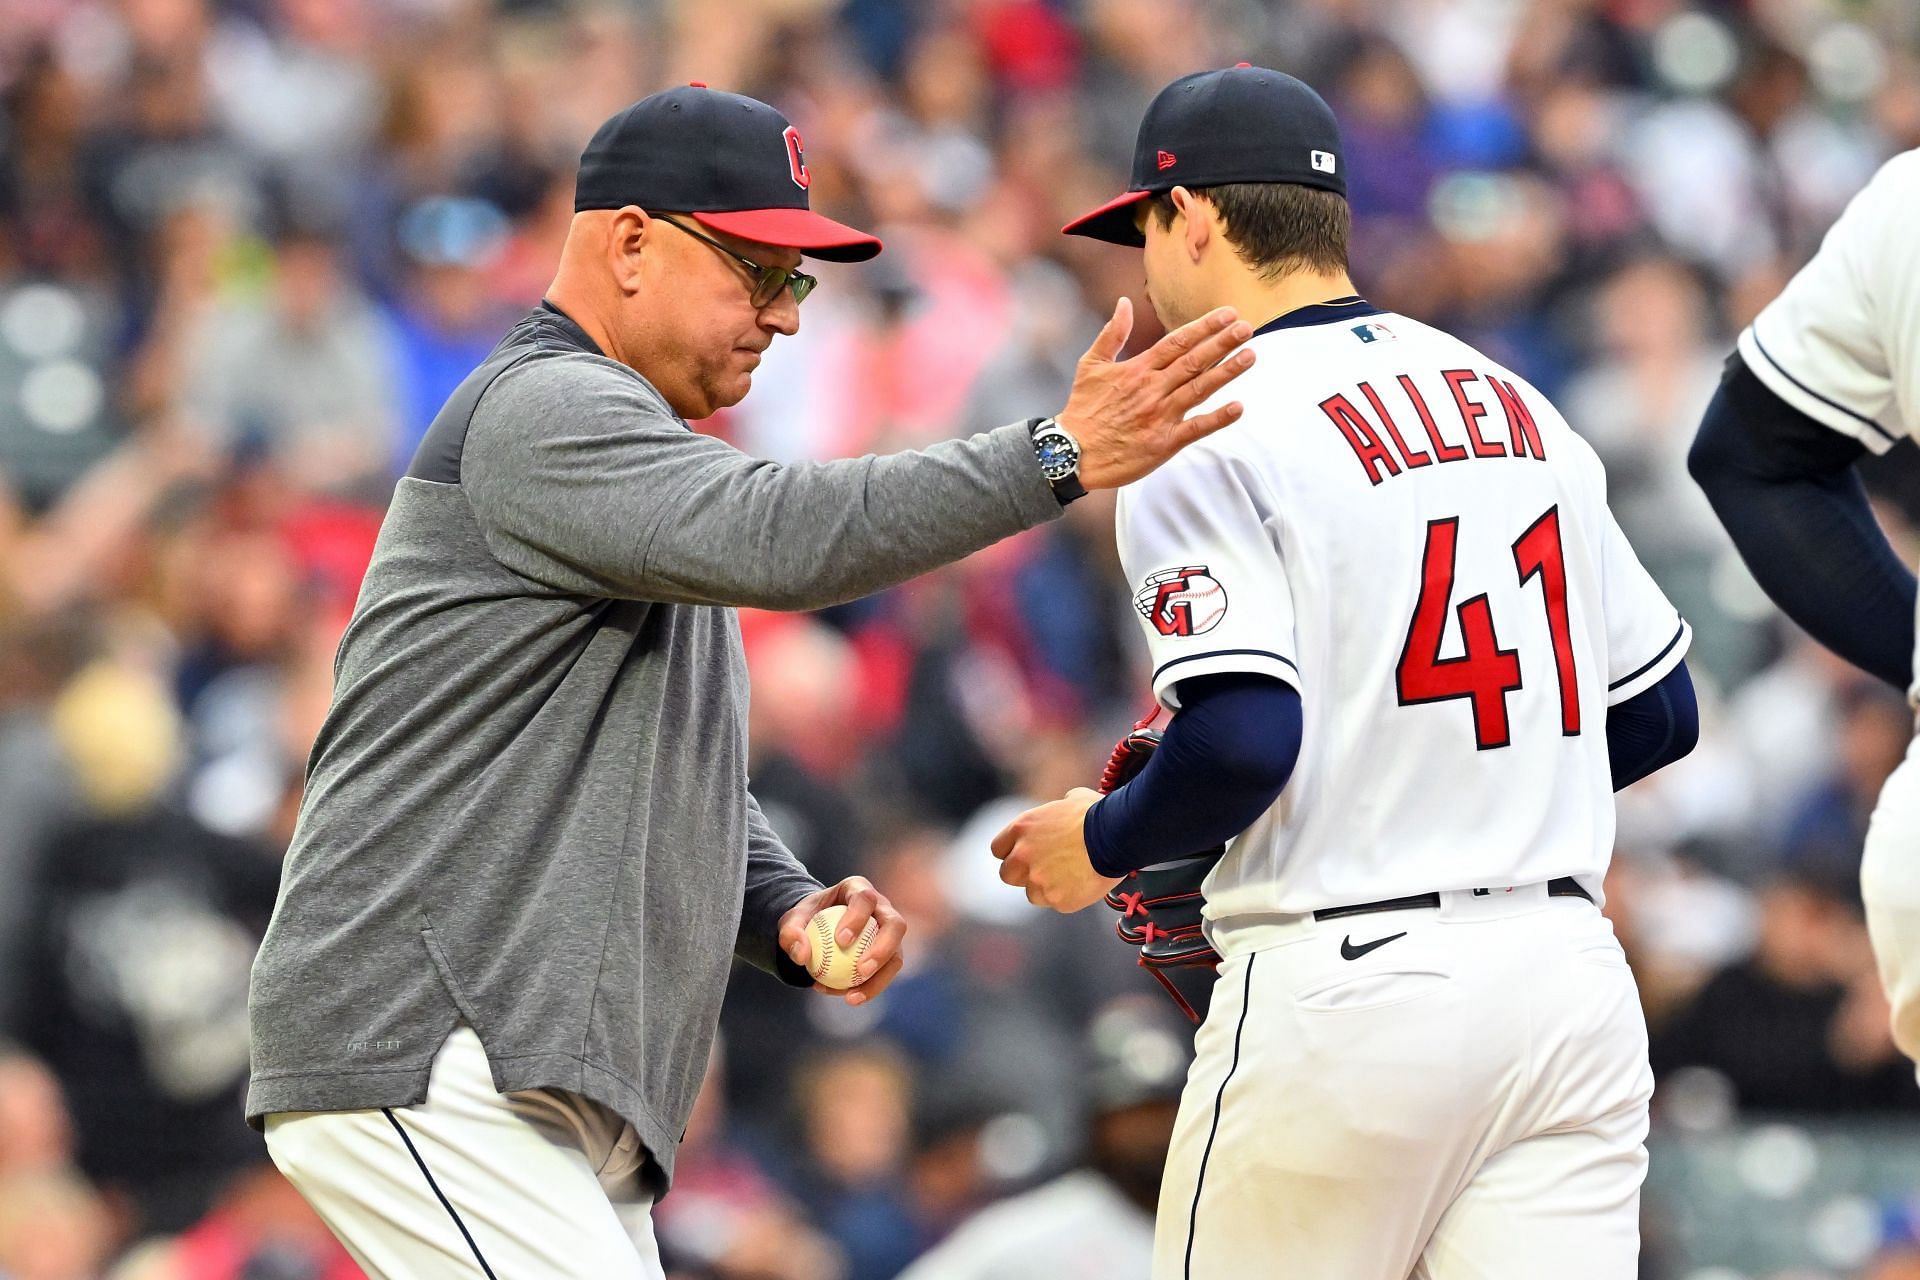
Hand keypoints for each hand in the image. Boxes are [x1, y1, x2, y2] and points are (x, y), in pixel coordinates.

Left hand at [777, 876, 905, 1006]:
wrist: (819, 928)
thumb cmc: (808, 919)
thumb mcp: (792, 920)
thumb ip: (791, 933)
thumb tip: (802, 956)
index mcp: (859, 890)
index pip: (865, 899)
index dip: (858, 918)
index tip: (841, 941)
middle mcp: (882, 908)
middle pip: (895, 925)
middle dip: (883, 949)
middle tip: (861, 971)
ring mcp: (889, 932)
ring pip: (896, 955)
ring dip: (879, 979)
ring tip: (852, 997)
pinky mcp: (890, 954)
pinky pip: (885, 974)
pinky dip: (868, 988)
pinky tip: (847, 998)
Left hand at [991, 787, 1120, 912]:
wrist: (1117, 835)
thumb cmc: (1098, 813)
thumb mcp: (1071, 799)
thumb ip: (1055, 812)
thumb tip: (1064, 809)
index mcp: (1021, 829)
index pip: (998, 849)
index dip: (1012, 852)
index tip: (1026, 854)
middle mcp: (1022, 856)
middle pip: (1007, 874)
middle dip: (1023, 873)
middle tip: (1045, 869)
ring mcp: (1038, 880)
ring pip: (1032, 893)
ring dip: (1046, 888)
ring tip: (1071, 877)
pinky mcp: (1057, 900)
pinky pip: (1056, 903)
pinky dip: (1067, 897)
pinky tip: (1083, 884)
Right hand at [1056, 299, 1254, 489]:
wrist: (1073, 452)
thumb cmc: (1083, 409)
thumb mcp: (1091, 364)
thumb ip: (1112, 333)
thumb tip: (1124, 303)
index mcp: (1138, 369)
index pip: (1177, 341)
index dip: (1205, 326)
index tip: (1228, 314)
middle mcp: (1152, 389)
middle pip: (1194, 361)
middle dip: (1222, 342)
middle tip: (1247, 327)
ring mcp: (1160, 416)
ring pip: (1199, 389)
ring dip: (1226, 372)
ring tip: (1250, 355)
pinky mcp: (1164, 443)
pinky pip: (1196, 428)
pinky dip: (1217, 419)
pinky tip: (1238, 407)